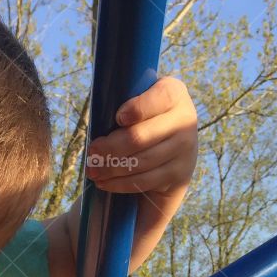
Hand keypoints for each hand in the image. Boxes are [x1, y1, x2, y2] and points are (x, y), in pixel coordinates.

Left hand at [85, 74, 197, 200]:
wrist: (176, 146)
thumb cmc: (146, 119)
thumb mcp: (142, 103)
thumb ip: (127, 105)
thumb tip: (99, 125)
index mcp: (173, 93)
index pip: (158, 98)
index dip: (136, 109)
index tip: (118, 118)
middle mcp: (184, 119)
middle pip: (140, 137)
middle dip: (110, 148)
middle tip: (91, 153)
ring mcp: (184, 148)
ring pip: (140, 162)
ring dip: (111, 168)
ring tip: (92, 170)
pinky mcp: (179, 174)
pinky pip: (144, 181)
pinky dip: (119, 183)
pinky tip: (104, 182)